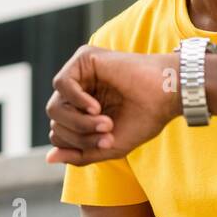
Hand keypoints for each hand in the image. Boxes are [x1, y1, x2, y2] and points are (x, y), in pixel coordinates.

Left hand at [45, 45, 179, 165]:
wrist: (167, 95)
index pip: (59, 133)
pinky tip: (96, 107)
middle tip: (109, 131)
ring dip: (79, 122)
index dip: (77, 145)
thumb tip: (49, 157)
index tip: (108, 144)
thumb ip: (79, 154)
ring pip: (55, 107)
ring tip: (105, 122)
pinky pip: (62, 84)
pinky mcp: (84, 58)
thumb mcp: (109, 146)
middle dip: (78, 135)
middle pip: (55, 121)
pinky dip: (77, 100)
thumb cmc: (144, 118)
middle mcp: (78, 91)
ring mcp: (80, 74)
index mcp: (83, 111)